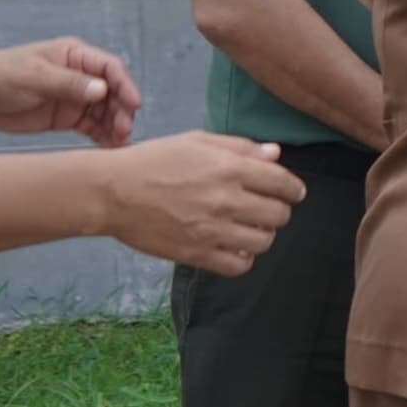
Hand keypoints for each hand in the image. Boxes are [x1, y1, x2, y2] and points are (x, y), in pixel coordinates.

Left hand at [0, 37, 143, 144]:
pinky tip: (110, 148)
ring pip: (105, 111)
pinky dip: (102, 136)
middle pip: (112, 92)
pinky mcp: (66, 118)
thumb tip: (102, 90)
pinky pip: (92, 126)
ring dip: (115, 126)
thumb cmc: (1, 76)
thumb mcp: (33, 77)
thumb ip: (67, 83)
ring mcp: (74, 98)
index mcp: (75, 56)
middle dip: (121, 111)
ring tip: (120, 144)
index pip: (109, 68)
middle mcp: (80, 76)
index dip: (125, 86)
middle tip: (124, 132)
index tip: (134, 105)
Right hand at [93, 132, 302, 274]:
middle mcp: (226, 200)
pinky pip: (239, 265)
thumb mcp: (197, 141)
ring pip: (264, 241)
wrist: (113, 192)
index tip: (293, 192)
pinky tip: (234, 246)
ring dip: (262, 234)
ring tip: (248, 227)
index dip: (294, 189)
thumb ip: (240, 148)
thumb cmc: (153, 160)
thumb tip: (275, 155)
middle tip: (265, 208)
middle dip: (278, 210)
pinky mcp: (197, 254)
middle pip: (279, 215)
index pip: (283, 183)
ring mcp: (212, 230)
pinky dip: (243, 257)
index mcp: (229, 168)